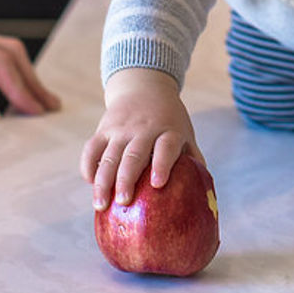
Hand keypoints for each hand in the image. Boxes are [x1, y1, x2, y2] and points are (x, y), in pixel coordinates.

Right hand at [80, 67, 203, 211]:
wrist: (146, 87)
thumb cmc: (169, 119)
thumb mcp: (185, 132)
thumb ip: (193, 157)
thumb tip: (204, 194)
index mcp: (168, 131)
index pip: (166, 147)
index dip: (162, 164)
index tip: (158, 184)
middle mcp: (144, 129)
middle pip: (134, 155)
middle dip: (126, 179)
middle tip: (123, 202)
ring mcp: (122, 128)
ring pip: (110, 155)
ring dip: (103, 180)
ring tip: (100, 205)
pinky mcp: (104, 128)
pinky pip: (92, 148)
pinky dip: (88, 165)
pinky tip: (90, 183)